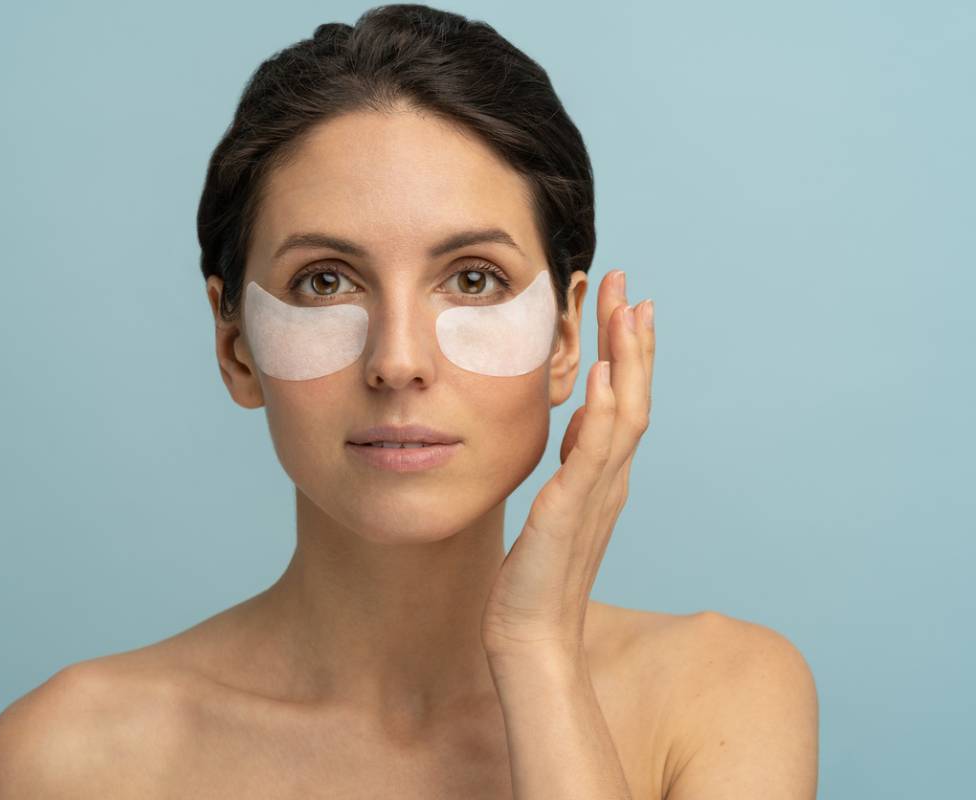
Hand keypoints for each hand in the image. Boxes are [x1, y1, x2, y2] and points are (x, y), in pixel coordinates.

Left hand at [481, 270, 654, 658]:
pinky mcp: (570, 514)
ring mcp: (595, 496)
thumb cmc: (535, 578)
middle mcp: (609, 480)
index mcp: (603, 476)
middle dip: (632, 338)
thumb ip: (573, 465)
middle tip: (630, 284)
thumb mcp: (554, 508)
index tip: (625, 305)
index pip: (622, 401)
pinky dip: (602, 416)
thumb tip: (580, 420)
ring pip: (625, 416)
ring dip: (627, 361)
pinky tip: (602, 378)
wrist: (530, 637)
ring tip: (628, 310)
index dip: (627, 352)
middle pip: (633, 395)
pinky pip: (592, 457)